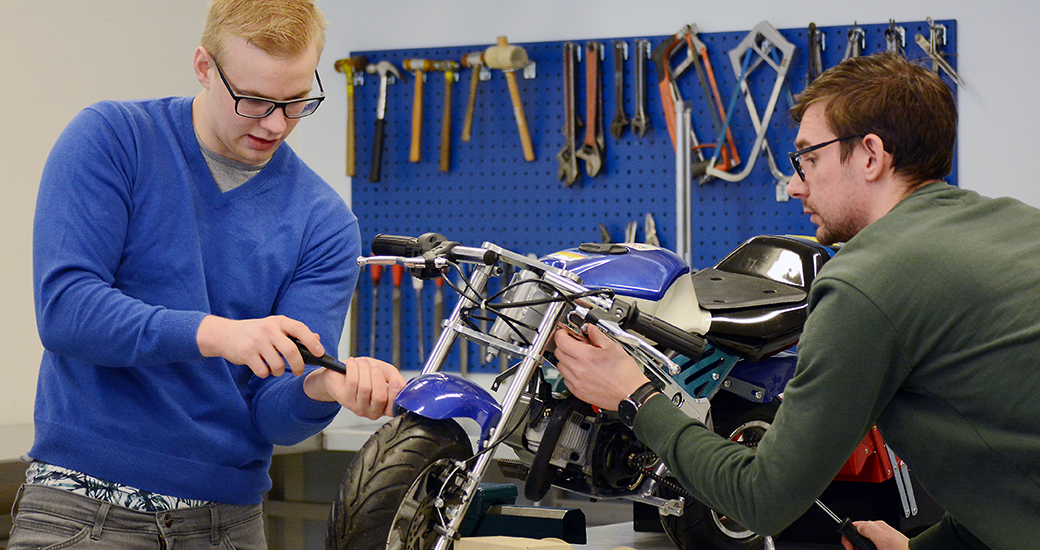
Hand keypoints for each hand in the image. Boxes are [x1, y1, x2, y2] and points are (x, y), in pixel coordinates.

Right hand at [197, 315, 320, 377]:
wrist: (225, 334)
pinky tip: (261, 366)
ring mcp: (257, 341)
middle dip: (298, 365)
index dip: (312, 342)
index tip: (320, 353)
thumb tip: (317, 339)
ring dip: (279, 371)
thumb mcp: (275, 327)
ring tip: (274, 367)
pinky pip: (263, 371)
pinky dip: (265, 373)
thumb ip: (295, 333)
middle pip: (291, 351)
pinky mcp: (246, 353)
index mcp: (278, 321)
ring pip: (278, 365)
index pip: (300, 329)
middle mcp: (268, 329)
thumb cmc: (255, 332)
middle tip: (299, 371)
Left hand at [304, 357, 407, 418]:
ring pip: (365, 388)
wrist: (343, 372)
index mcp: (385, 407)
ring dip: (364, 370)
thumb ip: (397, 380)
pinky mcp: (345, 401)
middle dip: (378, 377)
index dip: (395, 393)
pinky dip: (353, 369)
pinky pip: (352, 383)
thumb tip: (403, 385)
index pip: (393, 408)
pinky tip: (352, 363)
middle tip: (375, 367)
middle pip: (379, 397)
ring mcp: (358, 408)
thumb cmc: (366, 373)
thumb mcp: (386, 373)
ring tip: (362, 363)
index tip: (394, 380)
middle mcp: (373, 411)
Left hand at [552, 324, 649, 409]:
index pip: (561, 341)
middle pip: (558, 353)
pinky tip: (581, 370)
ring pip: (560, 366)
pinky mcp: (578, 392)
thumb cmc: (625, 374)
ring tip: (579, 358)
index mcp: (585, 356)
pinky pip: (566, 379)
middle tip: (574, 343)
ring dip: (566, 359)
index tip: (565, 332)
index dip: (561, 333)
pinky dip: (569, 373)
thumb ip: (598, 335)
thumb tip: (590, 329)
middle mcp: (578, 370)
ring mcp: (576, 382)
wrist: (631, 394)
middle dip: (564, 345)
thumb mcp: (614, 348)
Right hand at [841, 520, 907, 549]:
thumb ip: (868, 528)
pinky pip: (870, 547)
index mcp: (876, 526)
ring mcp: (879, 540)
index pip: (854, 526)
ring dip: (861, 549)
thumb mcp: (882, 538)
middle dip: (855, 545)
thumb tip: (857, 527)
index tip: (850, 547)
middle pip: (857, 536)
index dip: (849, 537)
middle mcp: (876, 532)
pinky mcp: (881, 546)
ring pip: (863, 544)